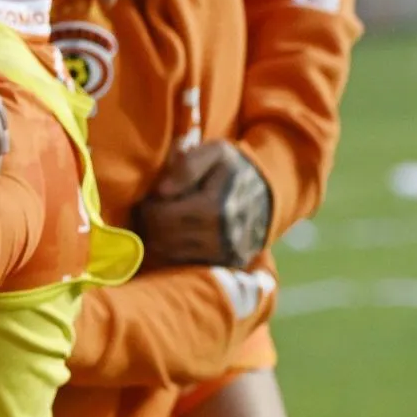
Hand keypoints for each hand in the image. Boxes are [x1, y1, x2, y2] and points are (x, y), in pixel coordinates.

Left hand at [133, 141, 273, 268]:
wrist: (269, 192)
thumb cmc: (233, 168)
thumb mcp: (215, 152)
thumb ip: (187, 165)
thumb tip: (162, 191)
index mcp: (215, 207)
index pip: (159, 216)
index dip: (147, 205)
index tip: (153, 196)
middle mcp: (221, 236)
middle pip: (161, 238)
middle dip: (149, 223)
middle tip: (152, 209)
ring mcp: (225, 254)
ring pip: (169, 254)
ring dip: (158, 238)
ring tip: (163, 221)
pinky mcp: (227, 263)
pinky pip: (185, 264)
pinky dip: (174, 251)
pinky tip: (177, 235)